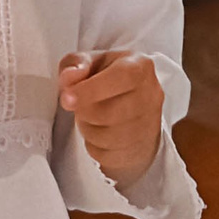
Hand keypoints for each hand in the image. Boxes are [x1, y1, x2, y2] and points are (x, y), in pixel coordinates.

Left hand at [57, 52, 162, 184]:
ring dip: (88, 129)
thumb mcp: (91, 63)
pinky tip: (100, 132)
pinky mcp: (142, 148)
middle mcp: (150, 94)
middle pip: (109, 112)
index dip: (91, 89)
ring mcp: (149, 124)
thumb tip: (69, 77)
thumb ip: (76, 64)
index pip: (122, 77)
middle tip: (81, 105)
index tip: (67, 98)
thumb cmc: (110, 81)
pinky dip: (95, 146)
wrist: (135, 105)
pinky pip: (109, 155)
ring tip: (91, 117)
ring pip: (108, 137)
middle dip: (84, 112)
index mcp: (140, 66)